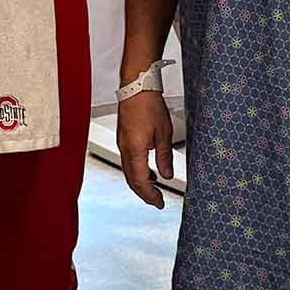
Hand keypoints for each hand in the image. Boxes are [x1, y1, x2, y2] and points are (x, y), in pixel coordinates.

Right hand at [116, 90, 175, 208]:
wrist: (137, 86)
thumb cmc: (149, 105)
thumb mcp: (164, 133)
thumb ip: (164, 157)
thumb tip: (166, 175)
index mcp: (134, 150)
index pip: (141, 182)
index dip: (150, 195)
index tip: (160, 203)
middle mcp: (125, 149)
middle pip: (132, 180)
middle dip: (144, 193)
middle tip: (157, 201)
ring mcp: (122, 143)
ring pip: (129, 171)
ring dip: (140, 182)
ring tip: (155, 188)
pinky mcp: (124, 137)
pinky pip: (128, 161)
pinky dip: (137, 171)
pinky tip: (148, 170)